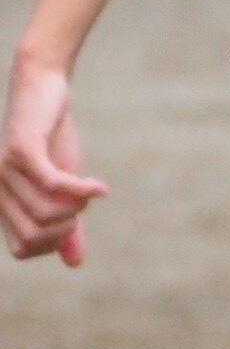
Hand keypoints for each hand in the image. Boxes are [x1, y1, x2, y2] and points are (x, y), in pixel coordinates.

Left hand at [1, 55, 108, 266]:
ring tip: (91, 189)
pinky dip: (82, 189)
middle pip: (35, 235)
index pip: (23, 249)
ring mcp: (6, 171)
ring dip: (77, 206)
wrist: (43, 85)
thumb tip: (75, 263)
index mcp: (2, 203)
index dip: (54, 244)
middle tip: (83, 205)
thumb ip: (66, 222)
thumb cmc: (50, 134)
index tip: (74, 222)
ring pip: (46, 213)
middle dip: (67, 227)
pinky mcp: (21, 151)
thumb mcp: (62, 182)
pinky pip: (54, 185)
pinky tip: (100, 187)